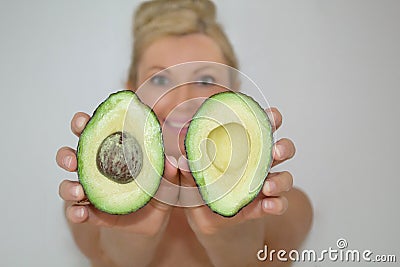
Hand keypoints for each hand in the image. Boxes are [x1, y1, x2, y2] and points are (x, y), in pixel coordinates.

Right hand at [56, 112, 178, 235]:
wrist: (155, 220)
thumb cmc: (157, 191)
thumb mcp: (167, 180)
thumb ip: (169, 172)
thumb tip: (171, 162)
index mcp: (111, 152)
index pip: (92, 132)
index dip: (82, 124)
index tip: (82, 122)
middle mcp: (96, 170)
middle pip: (71, 156)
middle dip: (66, 155)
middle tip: (73, 160)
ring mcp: (91, 192)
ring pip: (67, 185)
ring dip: (68, 186)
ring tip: (79, 191)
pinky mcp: (91, 214)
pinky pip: (75, 212)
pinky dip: (74, 212)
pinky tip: (81, 213)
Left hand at [179, 107, 295, 234]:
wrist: (207, 218)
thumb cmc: (201, 191)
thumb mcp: (191, 181)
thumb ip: (188, 172)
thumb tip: (180, 161)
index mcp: (242, 149)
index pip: (261, 128)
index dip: (271, 119)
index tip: (271, 116)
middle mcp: (258, 164)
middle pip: (282, 149)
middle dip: (284, 147)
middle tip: (275, 151)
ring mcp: (264, 185)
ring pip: (285, 177)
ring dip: (281, 180)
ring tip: (268, 186)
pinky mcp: (264, 206)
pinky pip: (279, 204)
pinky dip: (277, 204)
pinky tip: (268, 205)